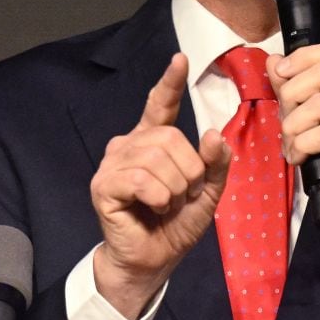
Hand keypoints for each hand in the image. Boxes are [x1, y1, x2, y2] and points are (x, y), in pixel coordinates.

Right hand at [89, 53, 230, 319]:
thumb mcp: (207, 192)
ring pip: (157, 158)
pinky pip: (141, 179)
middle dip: (189, 171)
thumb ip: (215, 163)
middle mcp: (129, 144)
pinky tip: (153, 208)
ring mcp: (113, 163)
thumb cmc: (176, 224)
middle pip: (170, 137)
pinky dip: (158, 197)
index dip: (171, 82)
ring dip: (174, 189)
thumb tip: (214, 135)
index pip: (161, 104)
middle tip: (183, 196)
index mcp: (153, 141)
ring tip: (167, 205)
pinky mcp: (103, 184)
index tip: (181, 58)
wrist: (154, 260)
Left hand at [267, 44, 319, 255]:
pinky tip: (300, 158)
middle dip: (291, 96)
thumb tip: (274, 62)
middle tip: (285, 123)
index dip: (303, 57)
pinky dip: (303, 145)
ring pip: (319, 104)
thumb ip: (295, 92)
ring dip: (293, 127)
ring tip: (291, 147)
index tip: (281, 74)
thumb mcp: (313, 124)